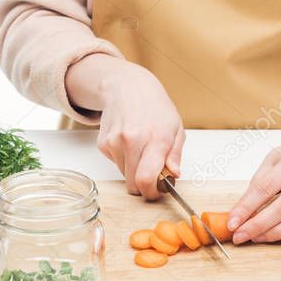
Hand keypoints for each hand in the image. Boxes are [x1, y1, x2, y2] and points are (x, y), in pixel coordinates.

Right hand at [68, 56, 184, 199]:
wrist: (127, 87)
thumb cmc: (155, 107)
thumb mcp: (176, 128)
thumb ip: (175, 154)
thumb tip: (174, 174)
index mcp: (155, 139)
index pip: (146, 178)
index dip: (151, 193)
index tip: (156, 192)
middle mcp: (132, 140)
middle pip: (133, 184)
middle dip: (143, 186)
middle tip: (152, 175)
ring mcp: (115, 142)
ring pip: (124, 175)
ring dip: (133, 170)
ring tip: (141, 150)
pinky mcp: (103, 143)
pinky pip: (115, 164)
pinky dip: (123, 160)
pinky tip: (129, 143)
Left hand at [227, 121, 280, 243]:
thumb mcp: (271, 162)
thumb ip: (256, 186)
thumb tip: (238, 215)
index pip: (267, 187)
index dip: (247, 207)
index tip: (233, 223)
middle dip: (259, 225)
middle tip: (240, 235)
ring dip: (275, 233)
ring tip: (255, 237)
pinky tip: (275, 234)